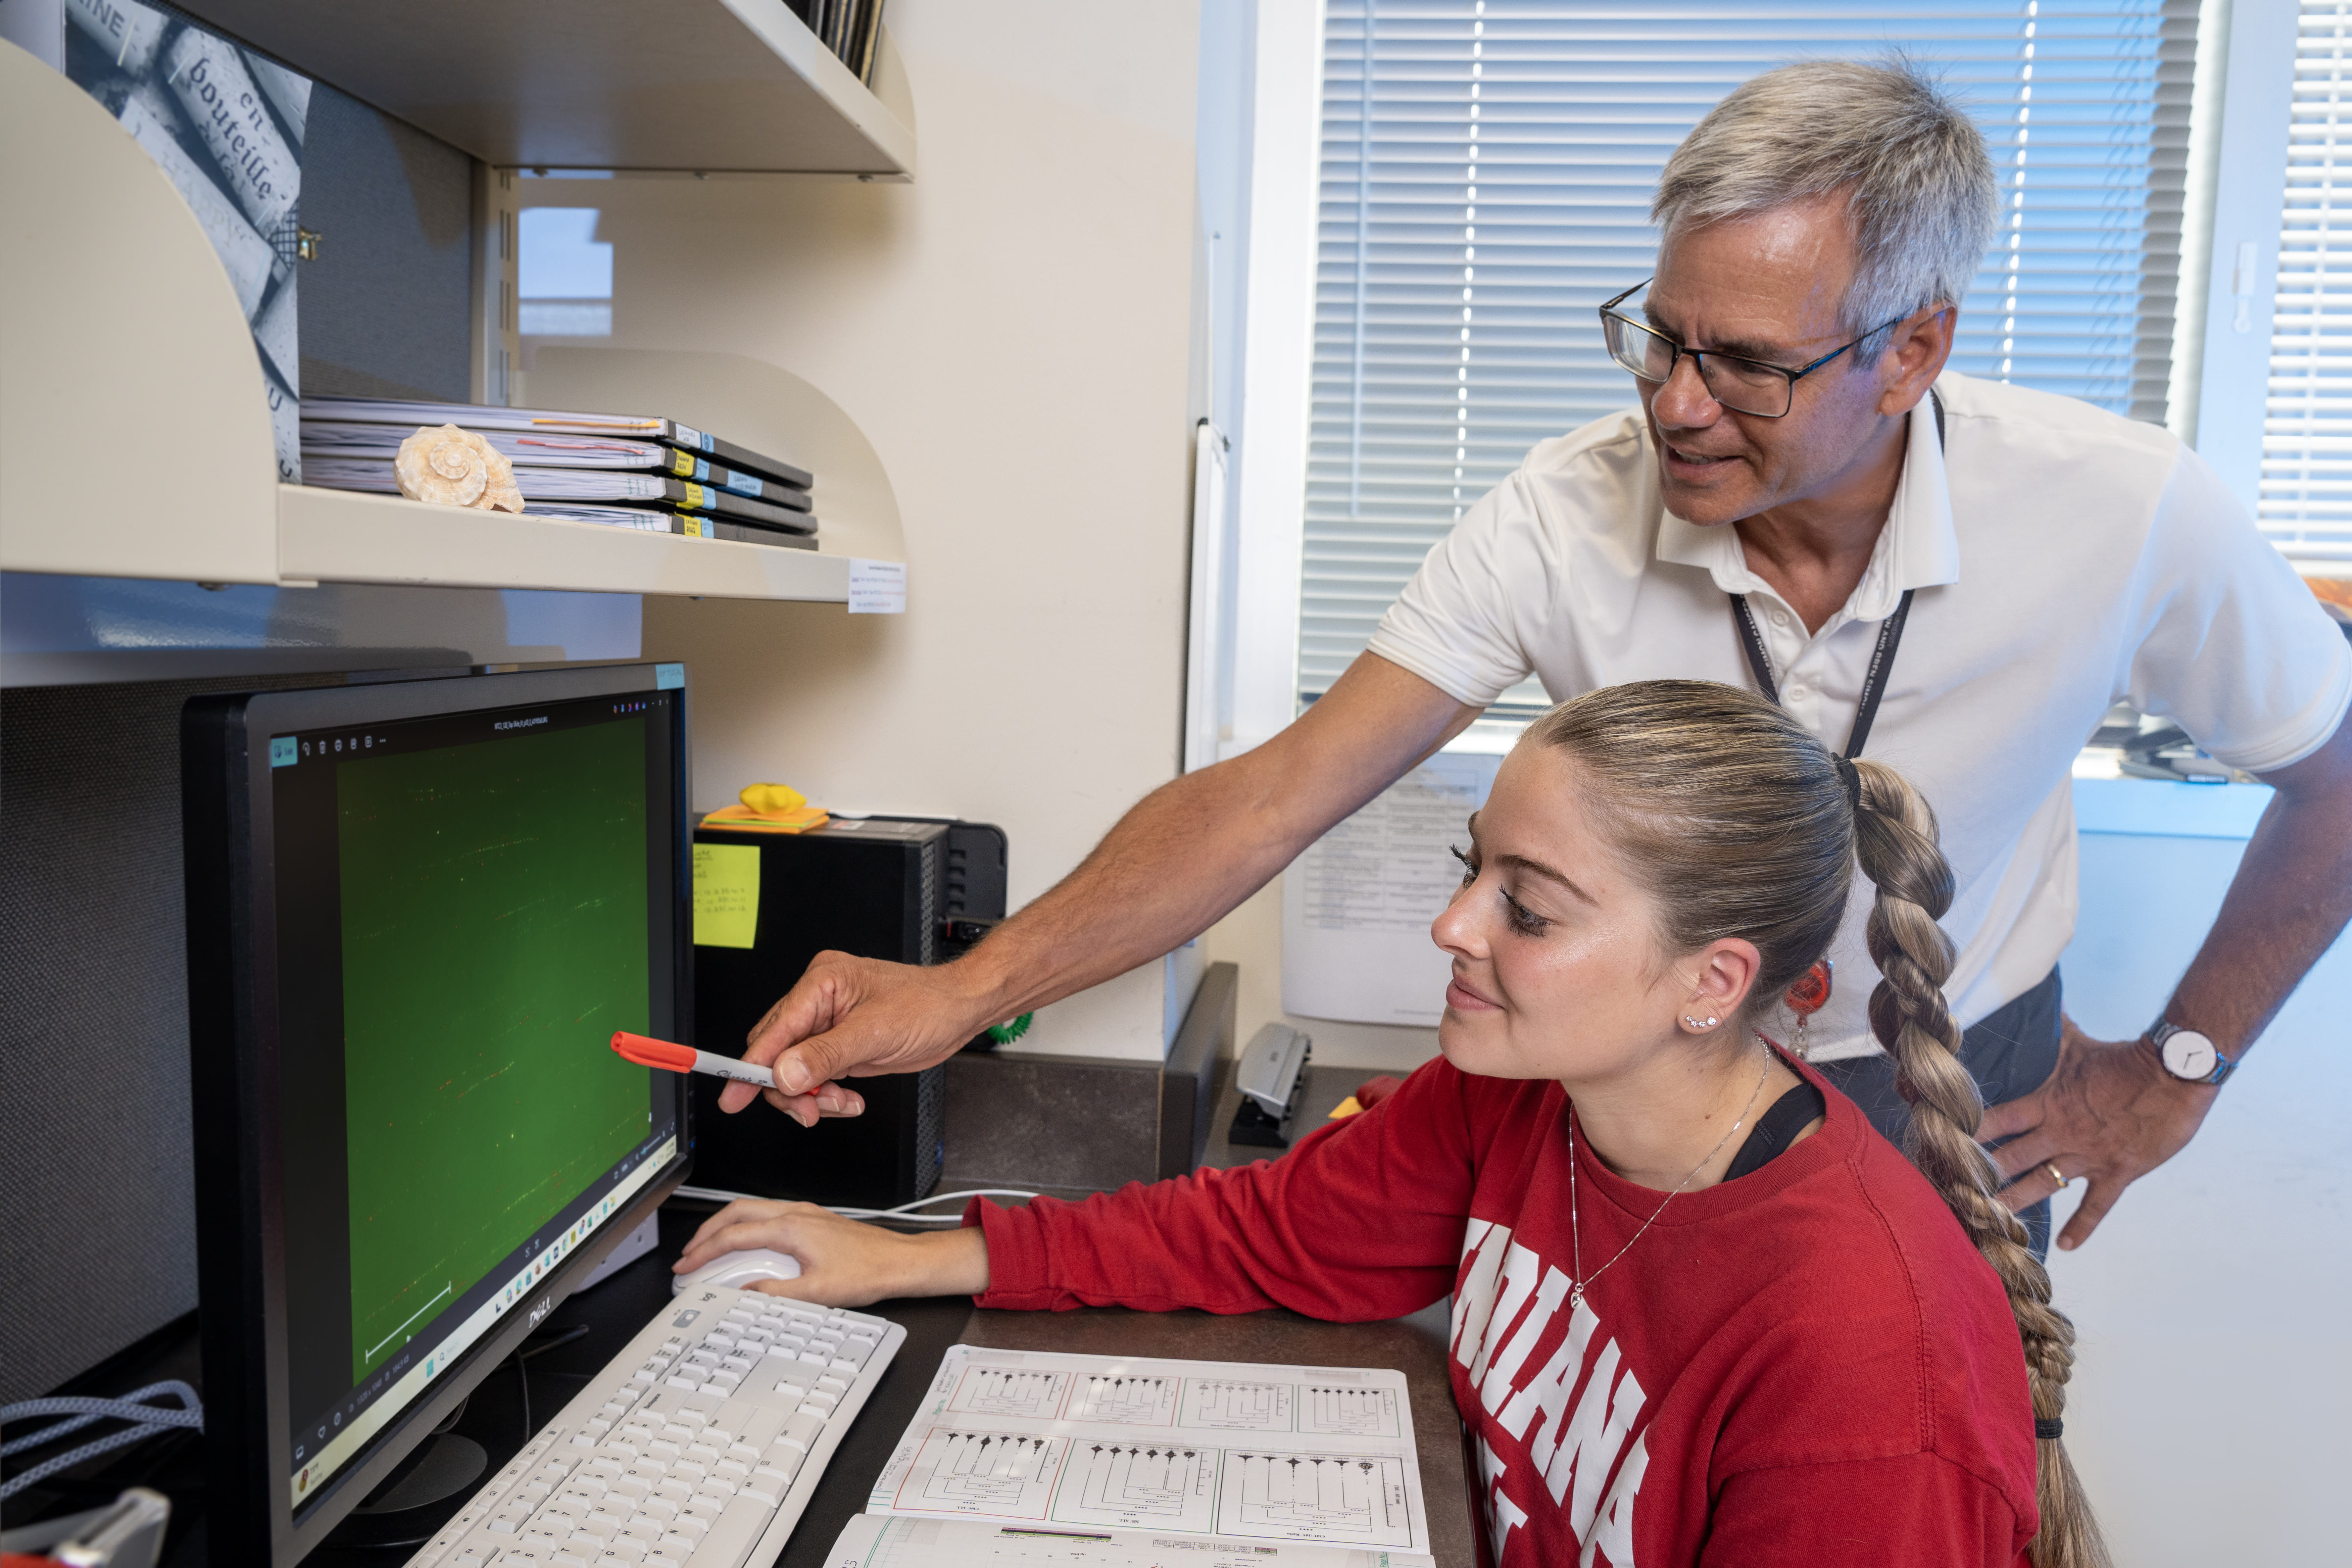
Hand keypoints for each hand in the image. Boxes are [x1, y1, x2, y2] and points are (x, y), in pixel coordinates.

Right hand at [672, 1197, 989, 1307]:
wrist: (899, 1262)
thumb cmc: (868, 1272)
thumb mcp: (817, 1292)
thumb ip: (775, 1293)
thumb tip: (745, 1294)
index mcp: (792, 1227)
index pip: (735, 1235)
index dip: (705, 1251)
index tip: (686, 1265)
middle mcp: (796, 1213)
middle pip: (737, 1211)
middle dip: (707, 1231)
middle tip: (690, 1253)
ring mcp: (805, 1214)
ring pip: (753, 1209)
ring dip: (727, 1226)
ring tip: (711, 1248)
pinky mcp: (813, 1220)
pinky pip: (769, 1215)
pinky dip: (747, 1227)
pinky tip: (746, 1244)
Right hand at [718, 951, 1000, 1125]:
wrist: (959, 1011)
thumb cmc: (928, 1005)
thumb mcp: (874, 1034)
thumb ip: (825, 1056)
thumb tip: (785, 1074)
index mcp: (821, 983)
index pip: (772, 1032)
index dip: (749, 1068)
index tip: (733, 1098)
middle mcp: (819, 1000)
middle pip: (776, 1054)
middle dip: (790, 1089)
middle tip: (810, 1110)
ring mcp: (828, 1023)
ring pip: (794, 1071)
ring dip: (814, 1096)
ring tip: (842, 1103)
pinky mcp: (839, 1043)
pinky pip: (815, 1076)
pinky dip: (828, 1095)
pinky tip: (849, 1098)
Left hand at [1977, 1015, 2218, 1250]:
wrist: (2173, 1073)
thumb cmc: (2125, 1058)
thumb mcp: (2079, 1044)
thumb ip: (2053, 1032)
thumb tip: (2037, 1004)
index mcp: (2046, 1102)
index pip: (1995, 1120)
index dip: (1967, 1133)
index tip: (1941, 1143)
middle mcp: (2060, 1132)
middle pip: (2009, 1158)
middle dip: (1981, 1175)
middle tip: (1953, 1191)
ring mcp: (2087, 1156)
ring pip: (2041, 1186)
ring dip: (2014, 1203)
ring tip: (1988, 1222)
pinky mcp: (2117, 1172)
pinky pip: (2096, 1206)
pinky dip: (2081, 1227)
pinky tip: (2065, 1246)